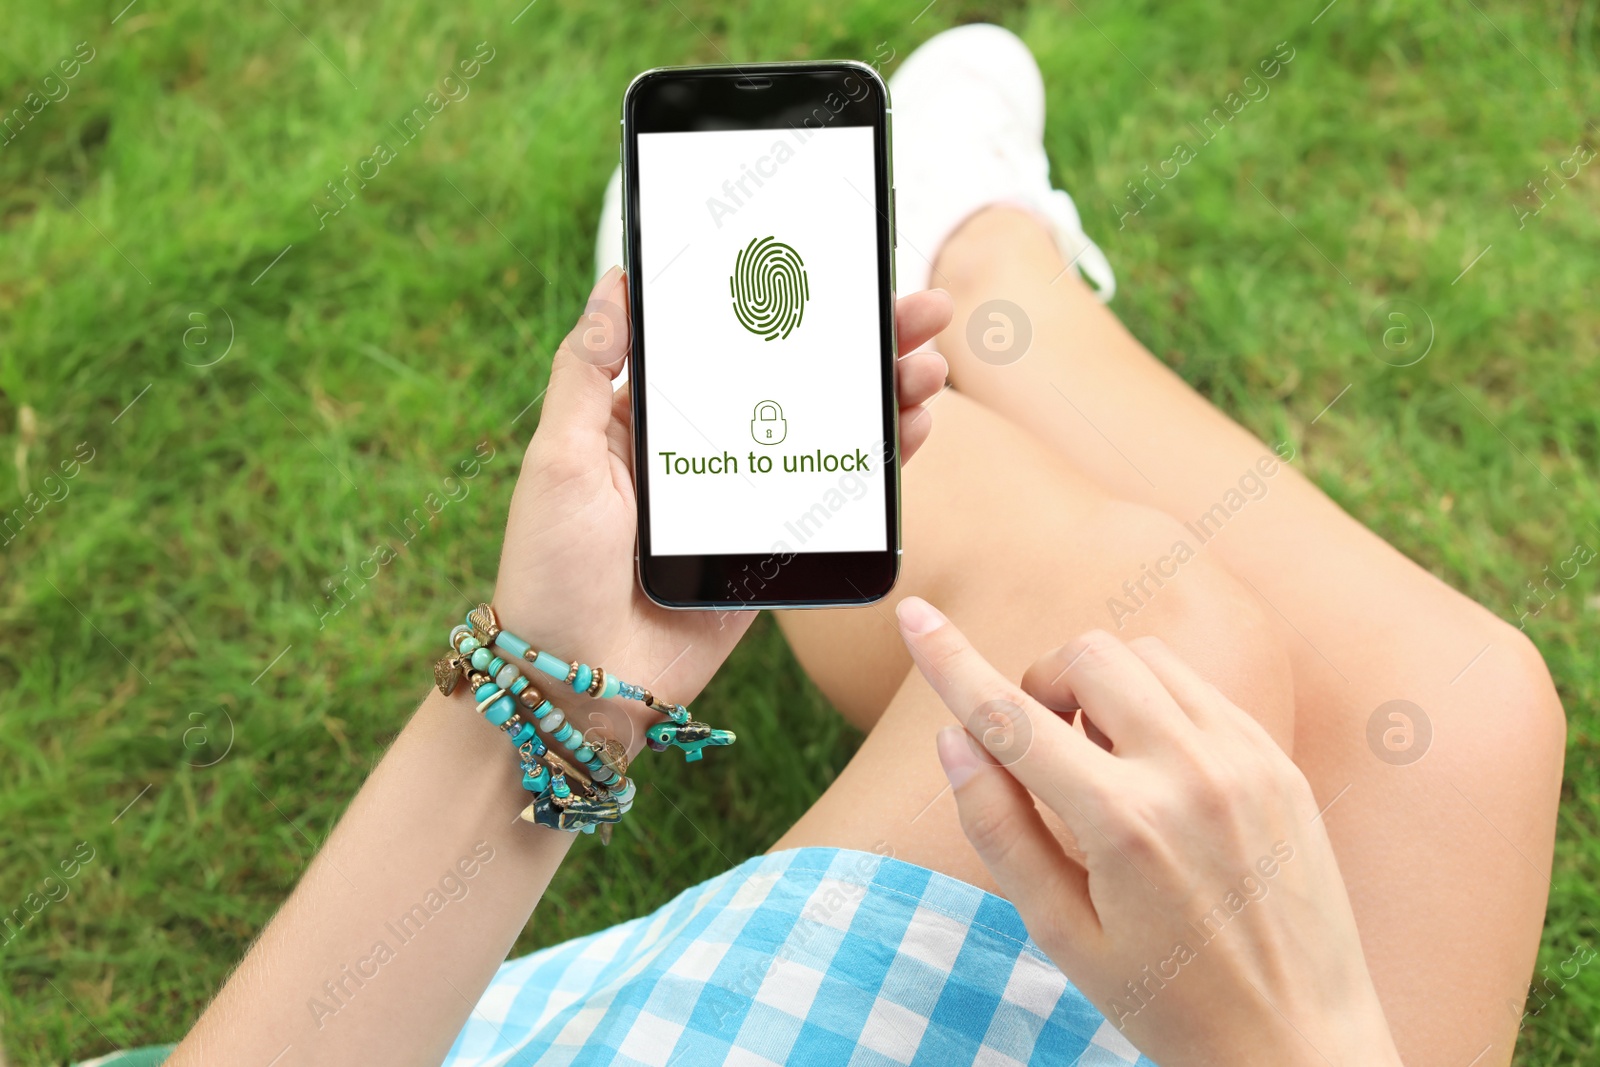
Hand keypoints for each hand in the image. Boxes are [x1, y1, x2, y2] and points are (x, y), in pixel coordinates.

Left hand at [490, 267, 951, 748]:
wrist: (574, 686)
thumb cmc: (548, 571)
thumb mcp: (555, 459)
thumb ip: (585, 371)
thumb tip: (613, 280)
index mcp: (647, 421)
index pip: (727, 344)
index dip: (783, 306)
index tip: (833, 267)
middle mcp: (701, 454)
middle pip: (793, 381)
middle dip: (860, 343)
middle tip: (918, 307)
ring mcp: (740, 503)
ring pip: (825, 434)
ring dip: (882, 396)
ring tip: (929, 364)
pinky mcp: (768, 553)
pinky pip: (830, 498)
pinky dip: (877, 465)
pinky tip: (911, 429)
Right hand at [894, 598, 1402, 1066]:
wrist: (1300, 1043)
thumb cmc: (1170, 1002)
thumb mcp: (1063, 933)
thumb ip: (1000, 828)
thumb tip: (955, 738)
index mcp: (1124, 825)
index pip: (1012, 717)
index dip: (951, 660)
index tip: (914, 616)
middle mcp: (1191, 774)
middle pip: (1088, 656)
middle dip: (1044, 685)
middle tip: (1041, 747)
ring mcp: (1247, 761)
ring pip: (1147, 658)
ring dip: (1102, 688)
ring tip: (1102, 764)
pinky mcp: (1280, 763)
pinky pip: (1200, 690)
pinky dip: (1158, 706)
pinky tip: (1155, 773)